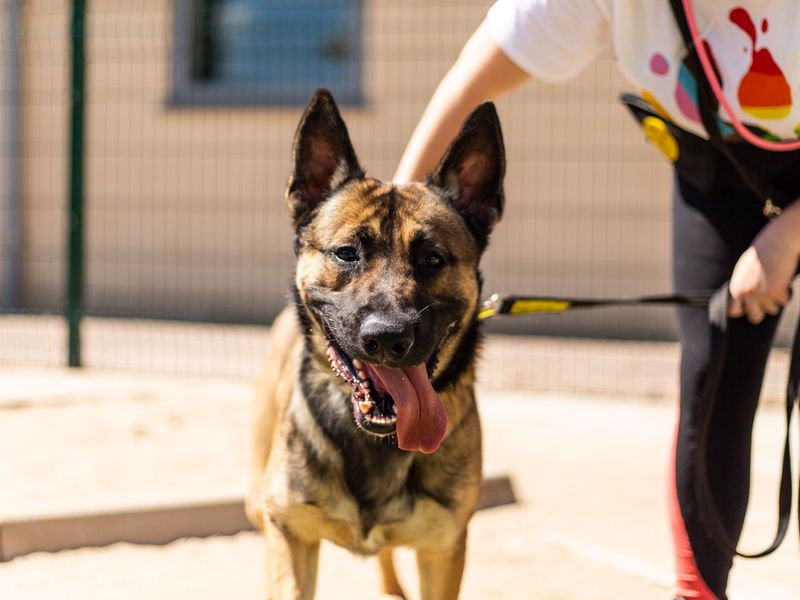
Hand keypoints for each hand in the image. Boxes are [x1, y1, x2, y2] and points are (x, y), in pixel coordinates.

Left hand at [728, 205, 799, 322]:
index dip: (744, 309)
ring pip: (773, 309)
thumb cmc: (762, 254)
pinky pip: (785, 301)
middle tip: (769, 297)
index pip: (733, 312)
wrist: (777, 241)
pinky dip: (787, 293)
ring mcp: (760, 294)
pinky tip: (784, 278)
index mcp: (735, 288)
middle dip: (763, 310)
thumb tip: (745, 304)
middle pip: (755, 317)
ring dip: (777, 299)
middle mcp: (745, 294)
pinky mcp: (775, 292)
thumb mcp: (745, 271)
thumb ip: (743, 287)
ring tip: (776, 281)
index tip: (753, 305)